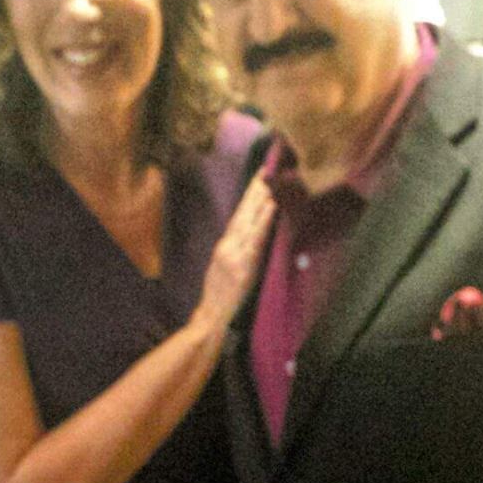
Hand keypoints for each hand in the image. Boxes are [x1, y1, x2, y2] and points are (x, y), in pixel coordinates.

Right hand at [193, 173, 275, 330]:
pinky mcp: (241, 265)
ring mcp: (234, 253)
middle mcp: (228, 244)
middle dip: (255, 188)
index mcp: (225, 244)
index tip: (260, 176)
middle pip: (243, 211)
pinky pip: (256, 239)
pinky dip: (263, 221)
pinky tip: (271, 207)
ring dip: (261, 198)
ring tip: (271, 179)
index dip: (249, 195)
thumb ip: (236, 249)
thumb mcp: (224, 267)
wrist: (211, 316)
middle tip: (267, 166)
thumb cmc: (220, 295)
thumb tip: (251, 234)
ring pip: (249, 220)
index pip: (240, 214)